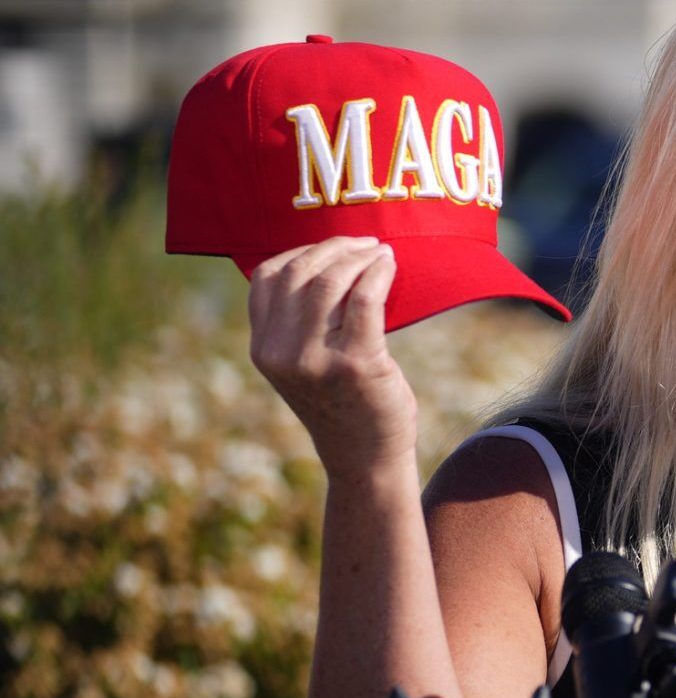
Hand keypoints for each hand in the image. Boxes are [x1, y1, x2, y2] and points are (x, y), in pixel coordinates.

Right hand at [247, 236, 418, 479]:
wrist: (364, 455)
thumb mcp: (302, 363)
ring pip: (330, 282)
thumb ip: (298, 322)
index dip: (302, 251)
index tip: (335, 247)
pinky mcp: (355, 363)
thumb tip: (322, 261)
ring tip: (380, 253)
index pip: (268, 277)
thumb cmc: (343, 402)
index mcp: (262, 348)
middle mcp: (280, 353)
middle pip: (300, 273)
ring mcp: (315, 359)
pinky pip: (364, 300)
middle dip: (336, 248)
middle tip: (366, 242)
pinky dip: (378, 274)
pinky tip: (390, 266)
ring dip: (359, 257)